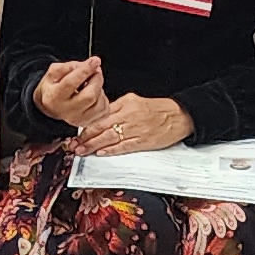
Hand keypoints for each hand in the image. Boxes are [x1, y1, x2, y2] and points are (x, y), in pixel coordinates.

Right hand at [32, 56, 109, 131]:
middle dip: (96, 80)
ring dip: (100, 89)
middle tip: (96, 71)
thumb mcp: (52, 74)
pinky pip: (104, 110)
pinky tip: (95, 94)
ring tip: (92, 84)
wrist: (52, 108)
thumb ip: (66, 67)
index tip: (95, 60)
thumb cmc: (53, 89)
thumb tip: (84, 65)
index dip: (85, 70)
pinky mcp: (89, 123)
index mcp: (55, 97)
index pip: (71, 82)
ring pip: (99, 103)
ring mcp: (79, 119)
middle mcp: (67, 111)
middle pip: (89, 95)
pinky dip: (103, 99)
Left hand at [73, 94, 195, 157]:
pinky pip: (124, 146)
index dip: (87, 125)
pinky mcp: (143, 140)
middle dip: (86, 137)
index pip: (101, 115)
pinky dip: (111, 150)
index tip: (77, 133)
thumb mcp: (135, 101)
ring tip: (83, 151)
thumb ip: (117, 108)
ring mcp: (136, 129)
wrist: (179, 115)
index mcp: (126, 104)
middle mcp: (129, 116)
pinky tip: (101, 152)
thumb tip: (100, 117)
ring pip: (110, 137)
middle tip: (74, 145)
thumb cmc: (158, 109)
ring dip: (94, 145)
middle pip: (102, 127)